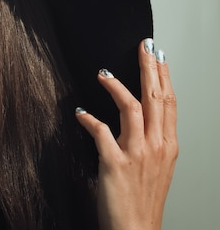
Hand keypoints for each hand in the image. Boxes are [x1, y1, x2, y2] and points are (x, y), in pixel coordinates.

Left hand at [75, 38, 177, 229]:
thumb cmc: (142, 202)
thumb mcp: (156, 167)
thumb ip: (150, 141)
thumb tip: (138, 118)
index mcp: (167, 146)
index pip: (169, 103)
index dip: (164, 76)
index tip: (159, 55)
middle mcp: (156, 147)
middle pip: (156, 98)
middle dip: (150, 68)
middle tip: (144, 46)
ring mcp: (137, 154)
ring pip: (132, 108)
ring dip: (116, 87)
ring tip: (103, 73)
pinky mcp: (115, 163)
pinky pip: (101, 132)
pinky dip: (89, 119)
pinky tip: (80, 113)